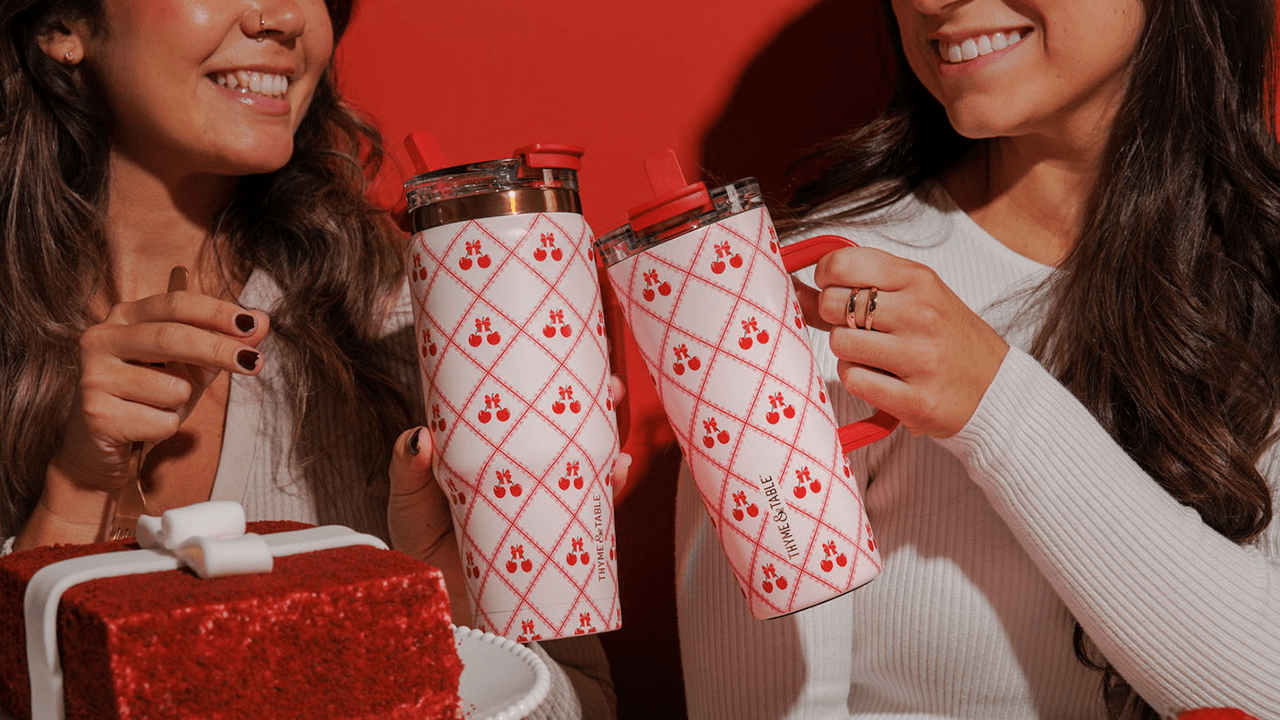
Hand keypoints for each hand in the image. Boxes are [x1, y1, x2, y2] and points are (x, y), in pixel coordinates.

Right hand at [52, 289, 268, 491]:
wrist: (101, 450)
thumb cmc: (149, 400)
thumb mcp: (191, 368)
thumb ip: (223, 343)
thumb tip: (263, 319)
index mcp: (124, 318)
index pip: (176, 303)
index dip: (216, 312)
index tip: (251, 324)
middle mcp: (102, 339)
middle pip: (173, 337)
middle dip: (220, 350)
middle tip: (256, 362)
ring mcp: (94, 376)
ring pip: (174, 387)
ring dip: (183, 404)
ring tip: (157, 408)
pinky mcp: (97, 413)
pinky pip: (163, 420)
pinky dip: (167, 428)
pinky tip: (142, 427)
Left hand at [387, 376, 631, 625]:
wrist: (436, 602)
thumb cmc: (419, 545)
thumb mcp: (408, 499)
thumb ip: (409, 468)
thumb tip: (421, 436)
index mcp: (489, 452)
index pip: (520, 410)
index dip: (542, 383)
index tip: (561, 355)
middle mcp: (521, 471)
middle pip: (561, 430)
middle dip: (592, 402)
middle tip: (610, 383)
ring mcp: (541, 500)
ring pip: (582, 462)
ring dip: (607, 437)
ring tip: (617, 415)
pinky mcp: (556, 534)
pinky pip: (590, 508)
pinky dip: (608, 489)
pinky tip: (619, 469)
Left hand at [796, 246, 1007, 437]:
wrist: (996, 389)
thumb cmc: (946, 339)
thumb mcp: (911, 299)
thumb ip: (855, 289)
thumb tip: (793, 289)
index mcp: (919, 280)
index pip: (843, 263)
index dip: (825, 278)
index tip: (834, 290)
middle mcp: (921, 314)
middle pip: (833, 305)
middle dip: (834, 319)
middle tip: (858, 330)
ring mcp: (921, 358)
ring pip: (840, 345)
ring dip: (848, 353)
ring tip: (875, 357)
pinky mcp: (917, 400)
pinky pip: (854, 381)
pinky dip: (859, 380)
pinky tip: (882, 379)